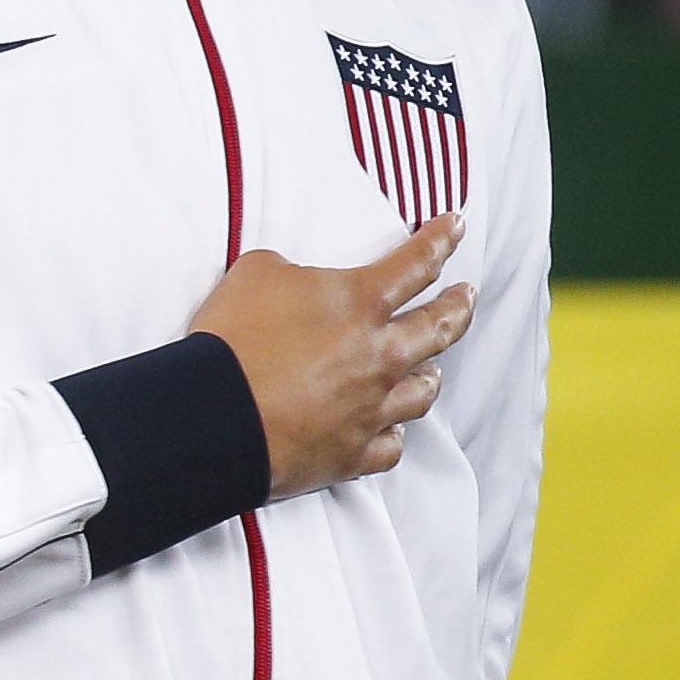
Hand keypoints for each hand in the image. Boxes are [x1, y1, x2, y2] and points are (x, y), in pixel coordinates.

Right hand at [190, 215, 472, 498]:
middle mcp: (380, 355)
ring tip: (432, 369)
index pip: (416, 263)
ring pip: (423, 391)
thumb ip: (287, 268)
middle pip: (439, 327)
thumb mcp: (254, 273)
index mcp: (361, 303)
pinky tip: (390, 427)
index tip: (455, 227)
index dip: (440, 239)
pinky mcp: (352, 452)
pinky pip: (390, 445)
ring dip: (430, 375)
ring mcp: (371, 407)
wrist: (213, 414)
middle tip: (466, 295)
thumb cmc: (232, 340)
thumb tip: (293, 276)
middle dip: (458, 306)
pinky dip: (392, 434)